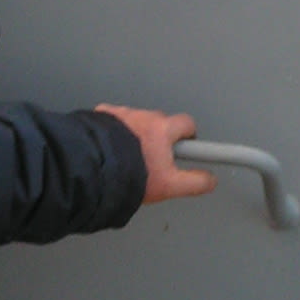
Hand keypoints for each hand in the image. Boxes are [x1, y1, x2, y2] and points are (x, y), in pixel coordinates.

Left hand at [97, 106, 217, 203]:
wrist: (91, 169)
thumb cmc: (128, 176)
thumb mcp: (170, 185)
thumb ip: (194, 182)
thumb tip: (209, 180)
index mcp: (162, 128)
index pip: (186, 123)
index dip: (189, 136)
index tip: (188, 144)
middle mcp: (142, 116)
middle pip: (160, 121)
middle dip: (159, 137)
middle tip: (153, 159)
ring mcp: (120, 114)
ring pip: (135, 122)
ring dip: (134, 135)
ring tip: (127, 158)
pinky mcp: (99, 117)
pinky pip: (112, 122)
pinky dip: (113, 132)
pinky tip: (110, 150)